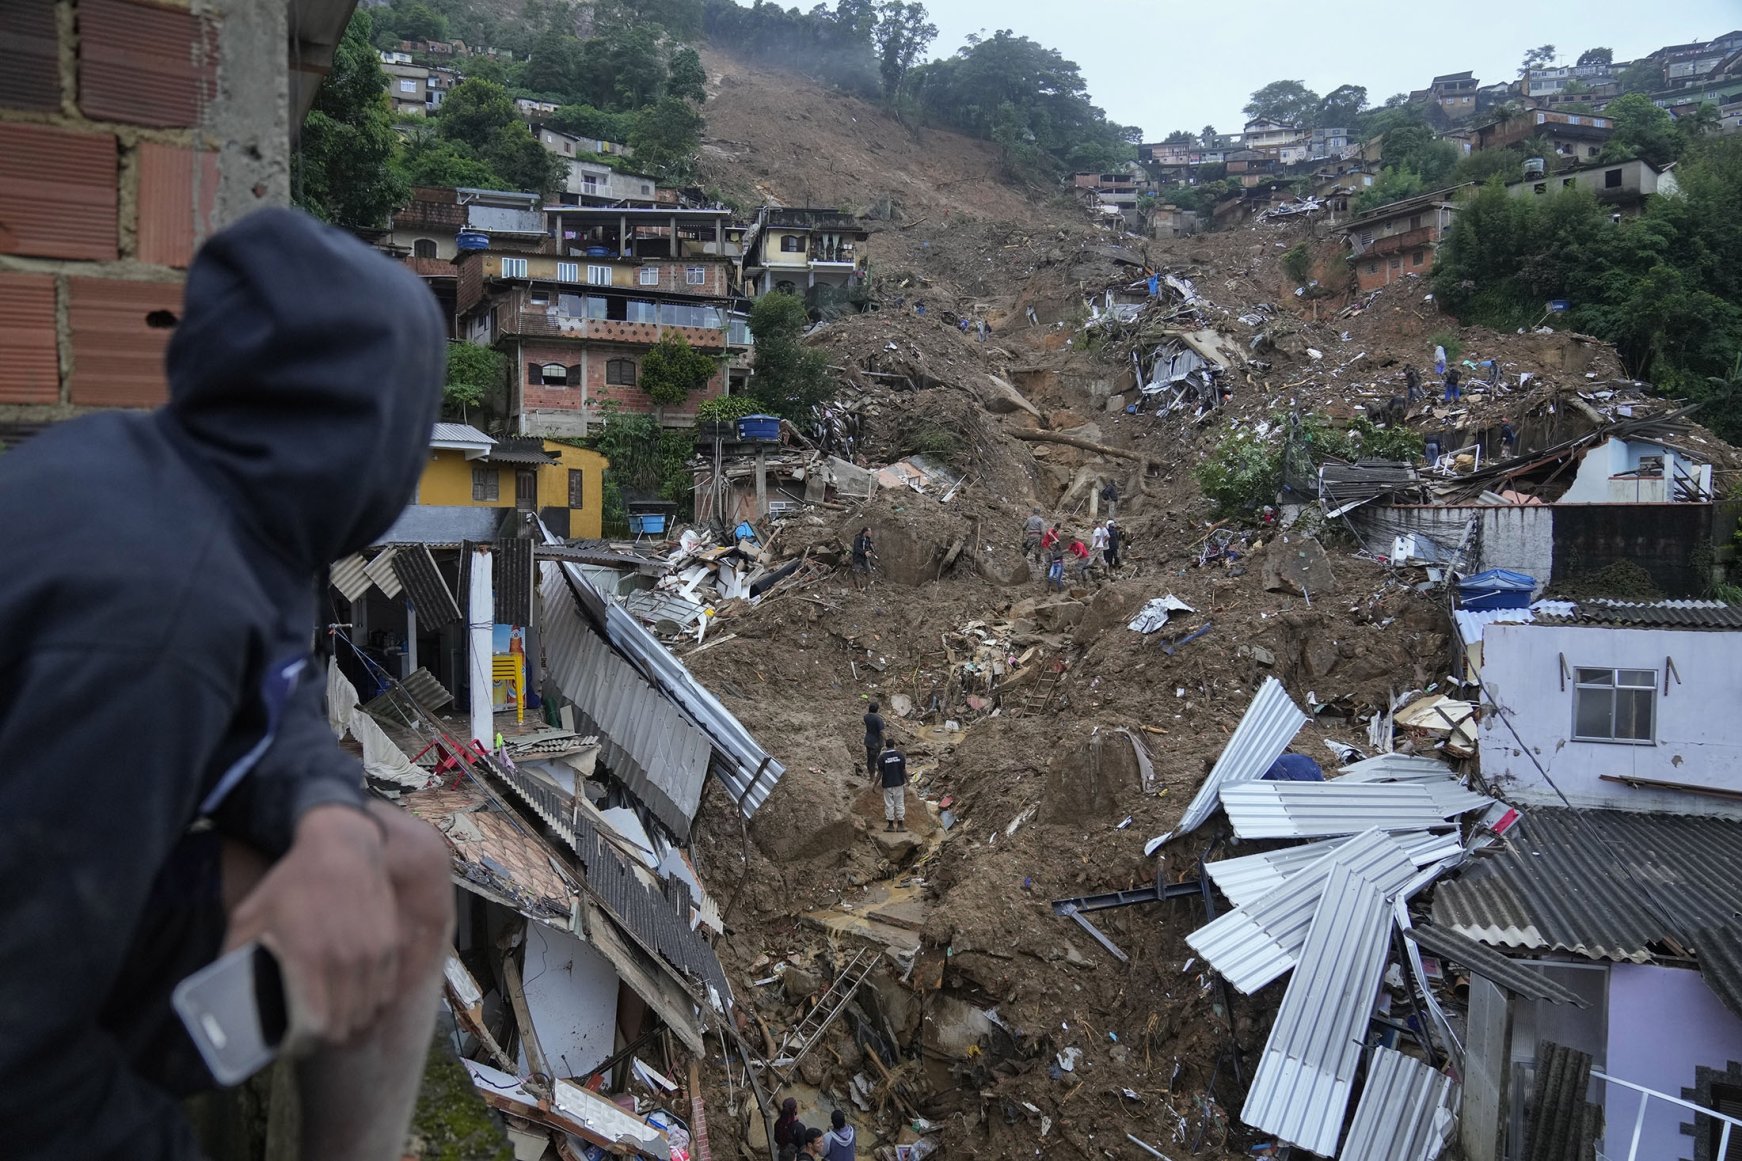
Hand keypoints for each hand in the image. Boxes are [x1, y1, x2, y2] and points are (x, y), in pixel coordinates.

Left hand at [224, 804, 397, 1047]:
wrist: (343, 847)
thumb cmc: (291, 882)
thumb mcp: (250, 915)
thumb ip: (235, 956)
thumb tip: (222, 994)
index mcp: (309, 958)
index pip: (315, 1027)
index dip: (300, 1045)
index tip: (288, 1044)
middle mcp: (348, 961)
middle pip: (343, 1027)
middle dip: (324, 1039)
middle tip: (308, 1036)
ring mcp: (375, 955)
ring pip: (368, 1014)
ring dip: (350, 1025)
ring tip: (332, 1022)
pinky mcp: (392, 946)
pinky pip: (386, 993)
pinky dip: (371, 1005)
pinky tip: (355, 1001)